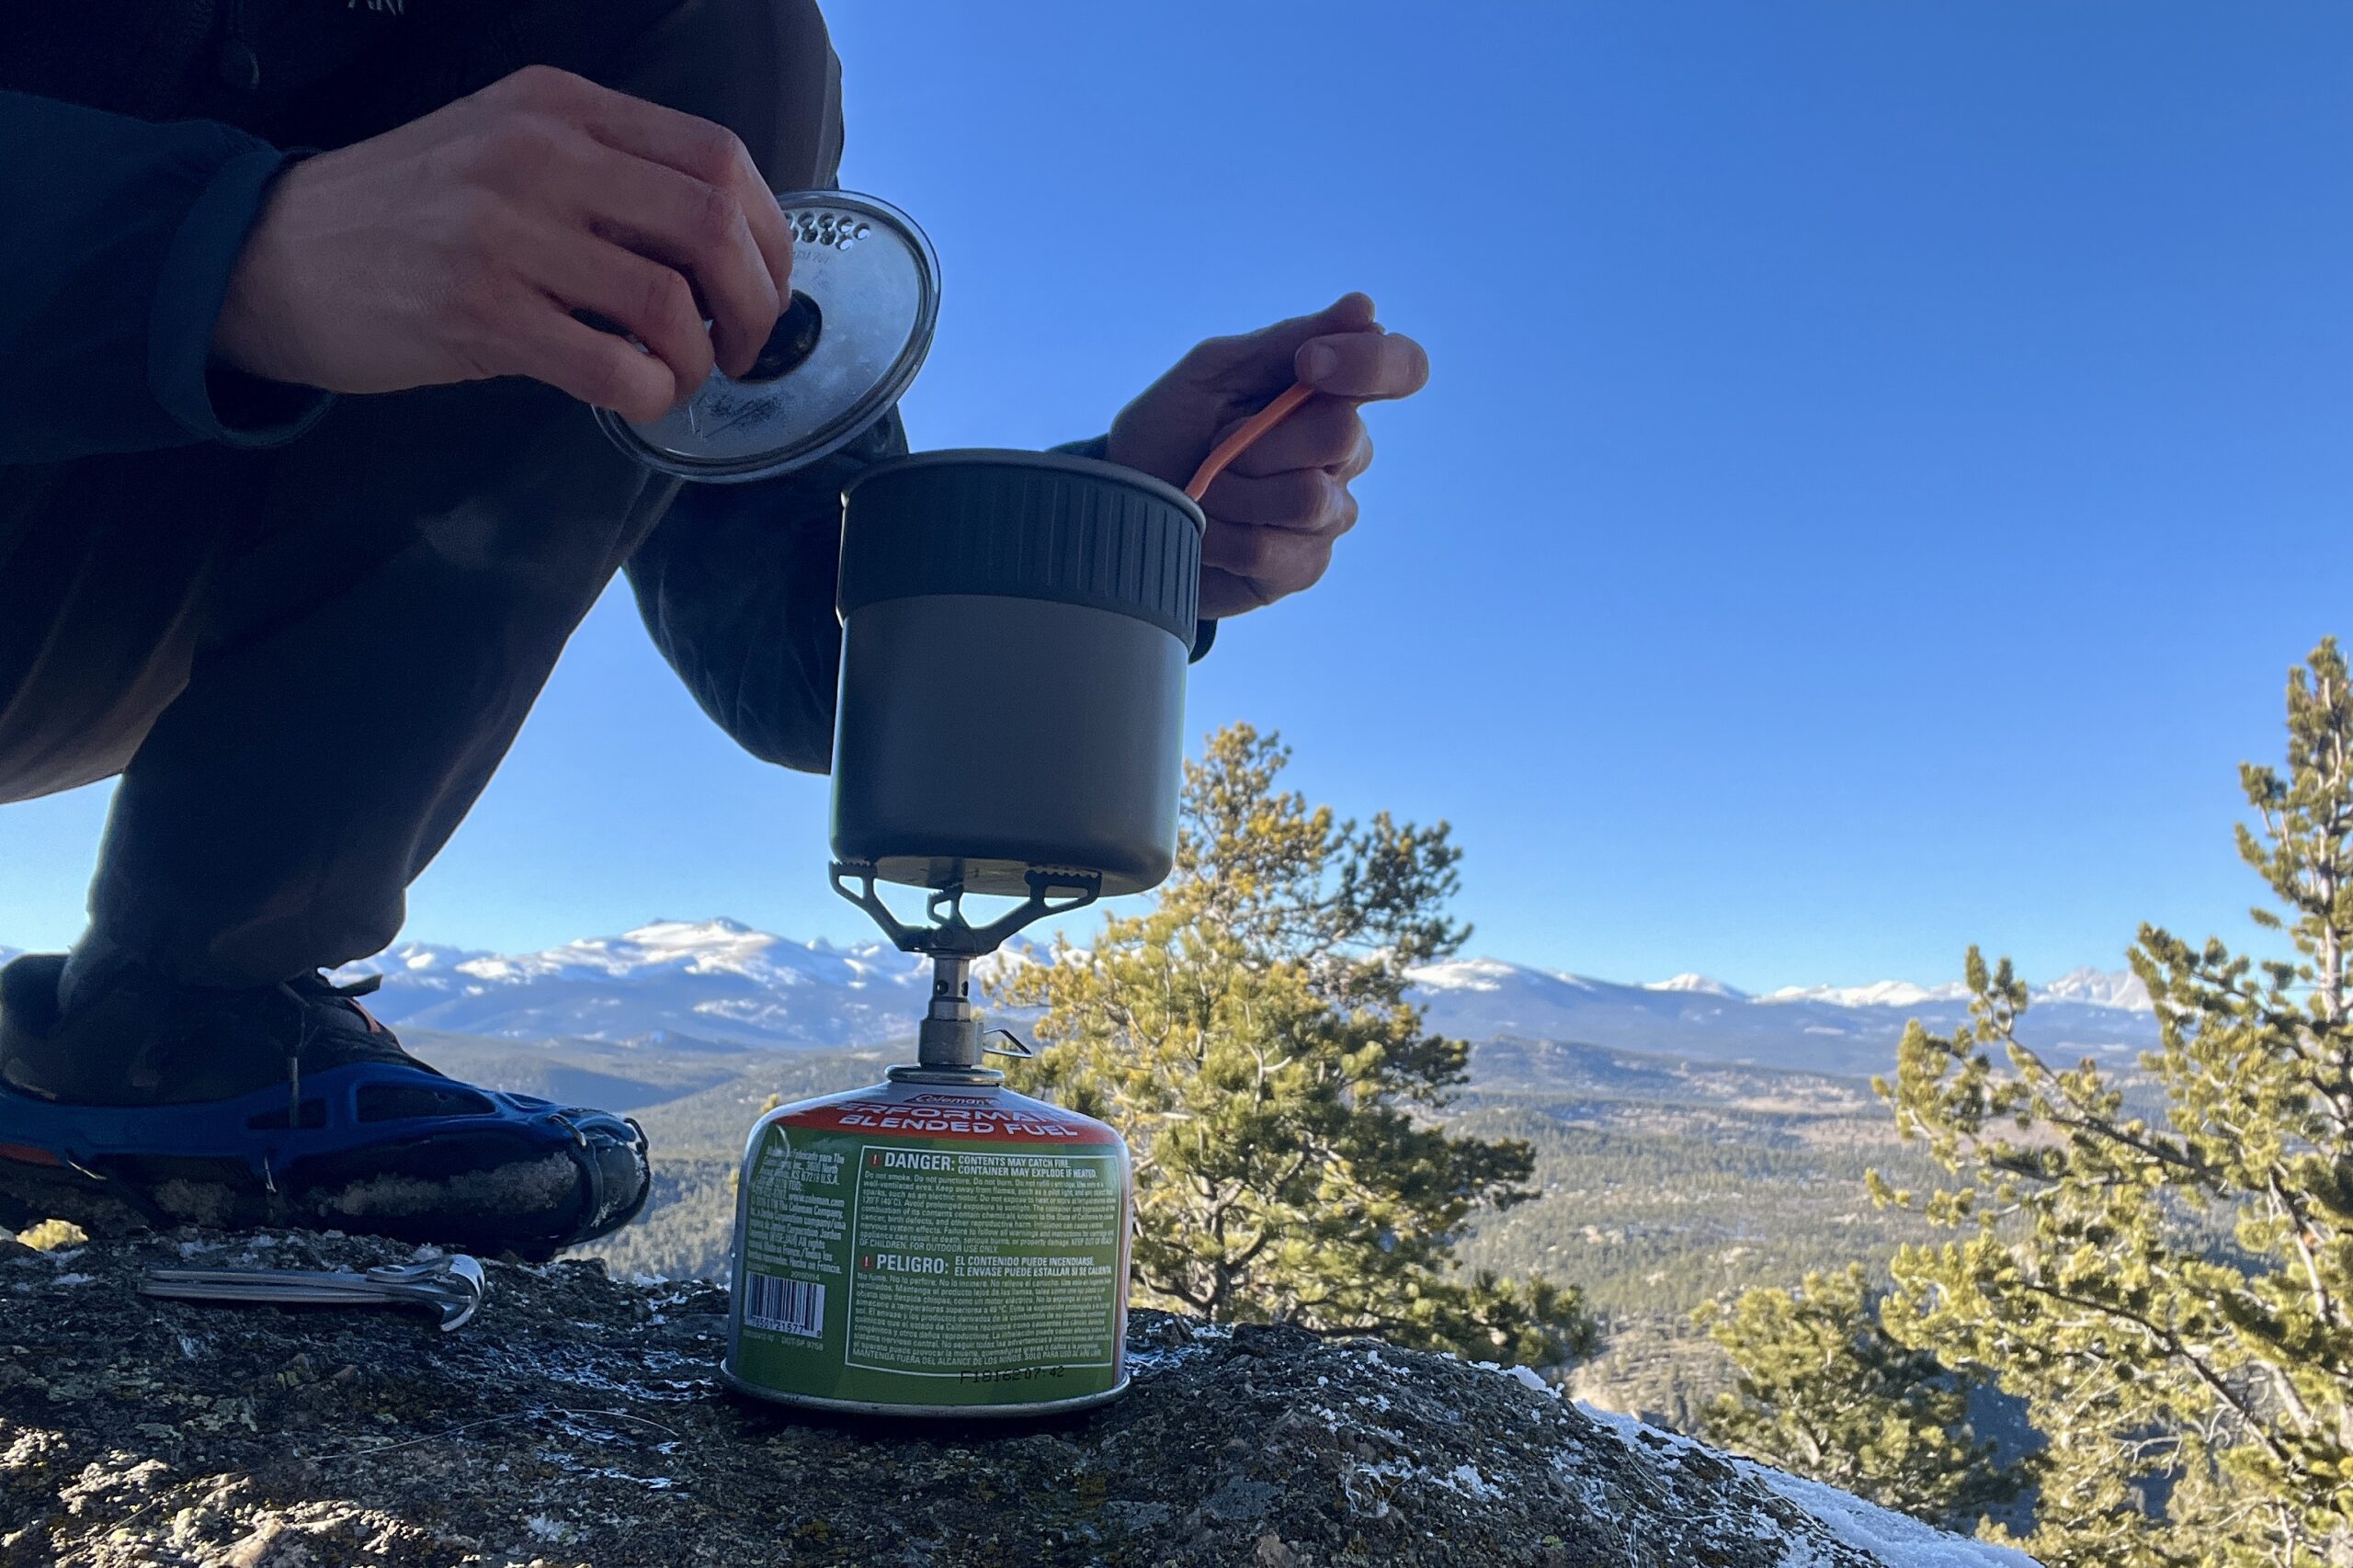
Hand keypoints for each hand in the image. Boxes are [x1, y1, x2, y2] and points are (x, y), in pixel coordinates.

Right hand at [211, 65, 794, 424]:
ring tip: (679, 376)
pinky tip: (635, 398)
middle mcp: (539, 154)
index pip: (718, 158)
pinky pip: (612, 366)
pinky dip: (649, 395)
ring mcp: (505, 232)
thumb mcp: (506, 149)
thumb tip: (720, 246)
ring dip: (699, 358)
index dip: (770, 236)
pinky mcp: (478, 314)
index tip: (765, 286)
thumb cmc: (406, 215)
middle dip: (755, 302)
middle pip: (712, 224)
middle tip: (741, 345)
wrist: (267, 255)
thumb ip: (606, 175)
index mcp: (560, 107)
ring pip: (669, 300)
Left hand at [1105, 294, 1428, 619]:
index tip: (1308, 364)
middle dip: (1260, 438)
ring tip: (1206, 490)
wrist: (1125, 507)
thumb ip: (1285, 341)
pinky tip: (1205, 531)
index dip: (1369, 363)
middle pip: (1342, 435)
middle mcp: (1344, 453)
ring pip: (1307, 498)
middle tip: (1217, 444)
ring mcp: (1330, 514)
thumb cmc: (1172, 431)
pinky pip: (1270, 548)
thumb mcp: (1213, 371)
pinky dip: (1218, 535)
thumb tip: (1366, 307)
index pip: (1401, 367)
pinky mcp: (1305, 567)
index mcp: (1330, 394)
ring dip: (1233, 489)